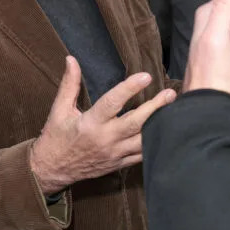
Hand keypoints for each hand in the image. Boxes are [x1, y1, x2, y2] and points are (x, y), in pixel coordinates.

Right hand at [30, 58, 176, 191]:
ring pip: (142, 140)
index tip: (146, 76)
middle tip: (171, 94)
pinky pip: (141, 155)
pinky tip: (168, 132)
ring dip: (160, 126)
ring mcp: (114, 154)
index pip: (112, 103)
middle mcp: (105, 139)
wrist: (53, 170)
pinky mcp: (119, 164)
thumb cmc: (56, 137)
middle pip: (135, 123)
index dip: (130, 89)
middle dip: (155, 108)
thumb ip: (69, 84)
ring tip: (176, 111)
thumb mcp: (59, 110)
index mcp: (90, 124)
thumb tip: (71, 59)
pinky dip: (155, 144)